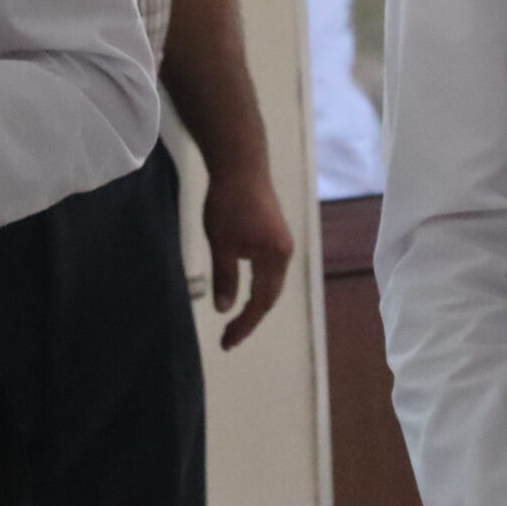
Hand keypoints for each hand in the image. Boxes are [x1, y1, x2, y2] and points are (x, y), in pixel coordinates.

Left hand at [204, 164, 294, 349]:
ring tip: (236, 318)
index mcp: (275, 258)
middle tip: (229, 336)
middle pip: (270, 295)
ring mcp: (281, 241)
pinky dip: (257, 284)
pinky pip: (268, 267)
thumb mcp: (221, 244)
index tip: (226, 342)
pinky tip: (243, 285)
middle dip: (250, 318)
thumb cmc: (229, 203)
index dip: (244, 325)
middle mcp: (284, 252)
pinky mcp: (273, 231)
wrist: (240, 164)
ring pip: (270, 282)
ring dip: (254, 301)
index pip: (261, 303)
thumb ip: (225, 278)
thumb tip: (225, 310)